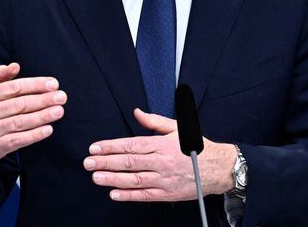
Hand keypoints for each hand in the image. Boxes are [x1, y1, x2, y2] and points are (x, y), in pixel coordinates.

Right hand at [0, 63, 66, 177]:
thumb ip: (1, 78)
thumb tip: (15, 65)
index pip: (14, 87)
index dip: (35, 84)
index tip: (54, 84)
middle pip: (19, 104)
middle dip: (43, 100)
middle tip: (62, 97)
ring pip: (20, 122)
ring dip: (42, 116)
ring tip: (59, 111)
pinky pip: (17, 140)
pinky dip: (34, 135)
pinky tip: (48, 129)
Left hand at [83, 108, 235, 201]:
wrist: (219, 168)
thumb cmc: (197, 146)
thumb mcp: (177, 127)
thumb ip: (154, 121)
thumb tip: (136, 112)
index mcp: (162, 144)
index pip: (131, 145)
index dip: (111, 146)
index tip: (95, 147)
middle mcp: (161, 162)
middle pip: (128, 162)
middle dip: (105, 162)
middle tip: (88, 162)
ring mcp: (164, 179)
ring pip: (134, 180)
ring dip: (112, 179)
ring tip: (95, 177)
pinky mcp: (167, 193)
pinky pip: (145, 195)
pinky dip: (128, 196)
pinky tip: (113, 193)